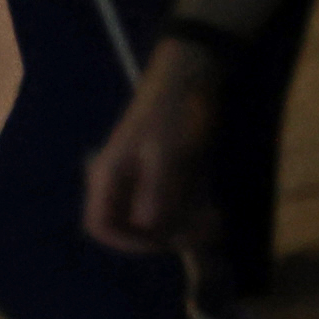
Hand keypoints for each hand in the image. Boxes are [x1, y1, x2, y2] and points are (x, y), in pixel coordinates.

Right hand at [80, 47, 220, 254]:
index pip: (101, 225)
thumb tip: (147, 225)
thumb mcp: (168, 150)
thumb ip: (157, 188)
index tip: (165, 243)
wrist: (193, 75)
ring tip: (217, 222)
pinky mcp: (168, 174)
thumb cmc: (174, 110)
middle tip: (206, 232)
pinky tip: (216, 210)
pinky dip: (194, 211)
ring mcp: (146, 178)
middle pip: (135, 226)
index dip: (128, 243)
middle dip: (170, 235)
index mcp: (110, 176)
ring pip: (160, 218)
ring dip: (187, 226)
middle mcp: (123, 181)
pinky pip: (176, 203)